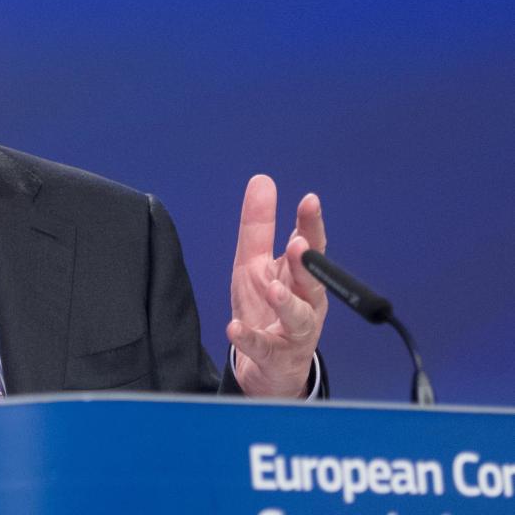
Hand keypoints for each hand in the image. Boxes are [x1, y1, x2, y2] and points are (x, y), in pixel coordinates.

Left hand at [227, 174, 327, 397]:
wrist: (268, 366)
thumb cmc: (266, 307)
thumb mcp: (255, 263)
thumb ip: (259, 226)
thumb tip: (262, 180)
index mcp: (300, 277)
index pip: (310, 247)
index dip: (311, 225)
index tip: (309, 200)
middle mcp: (306, 303)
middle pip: (311, 281)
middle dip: (307, 264)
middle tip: (300, 246)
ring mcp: (293, 333)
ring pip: (298, 317)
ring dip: (287, 302)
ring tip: (273, 289)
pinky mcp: (275, 357)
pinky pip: (263, 348)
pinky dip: (250, 339)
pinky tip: (235, 329)